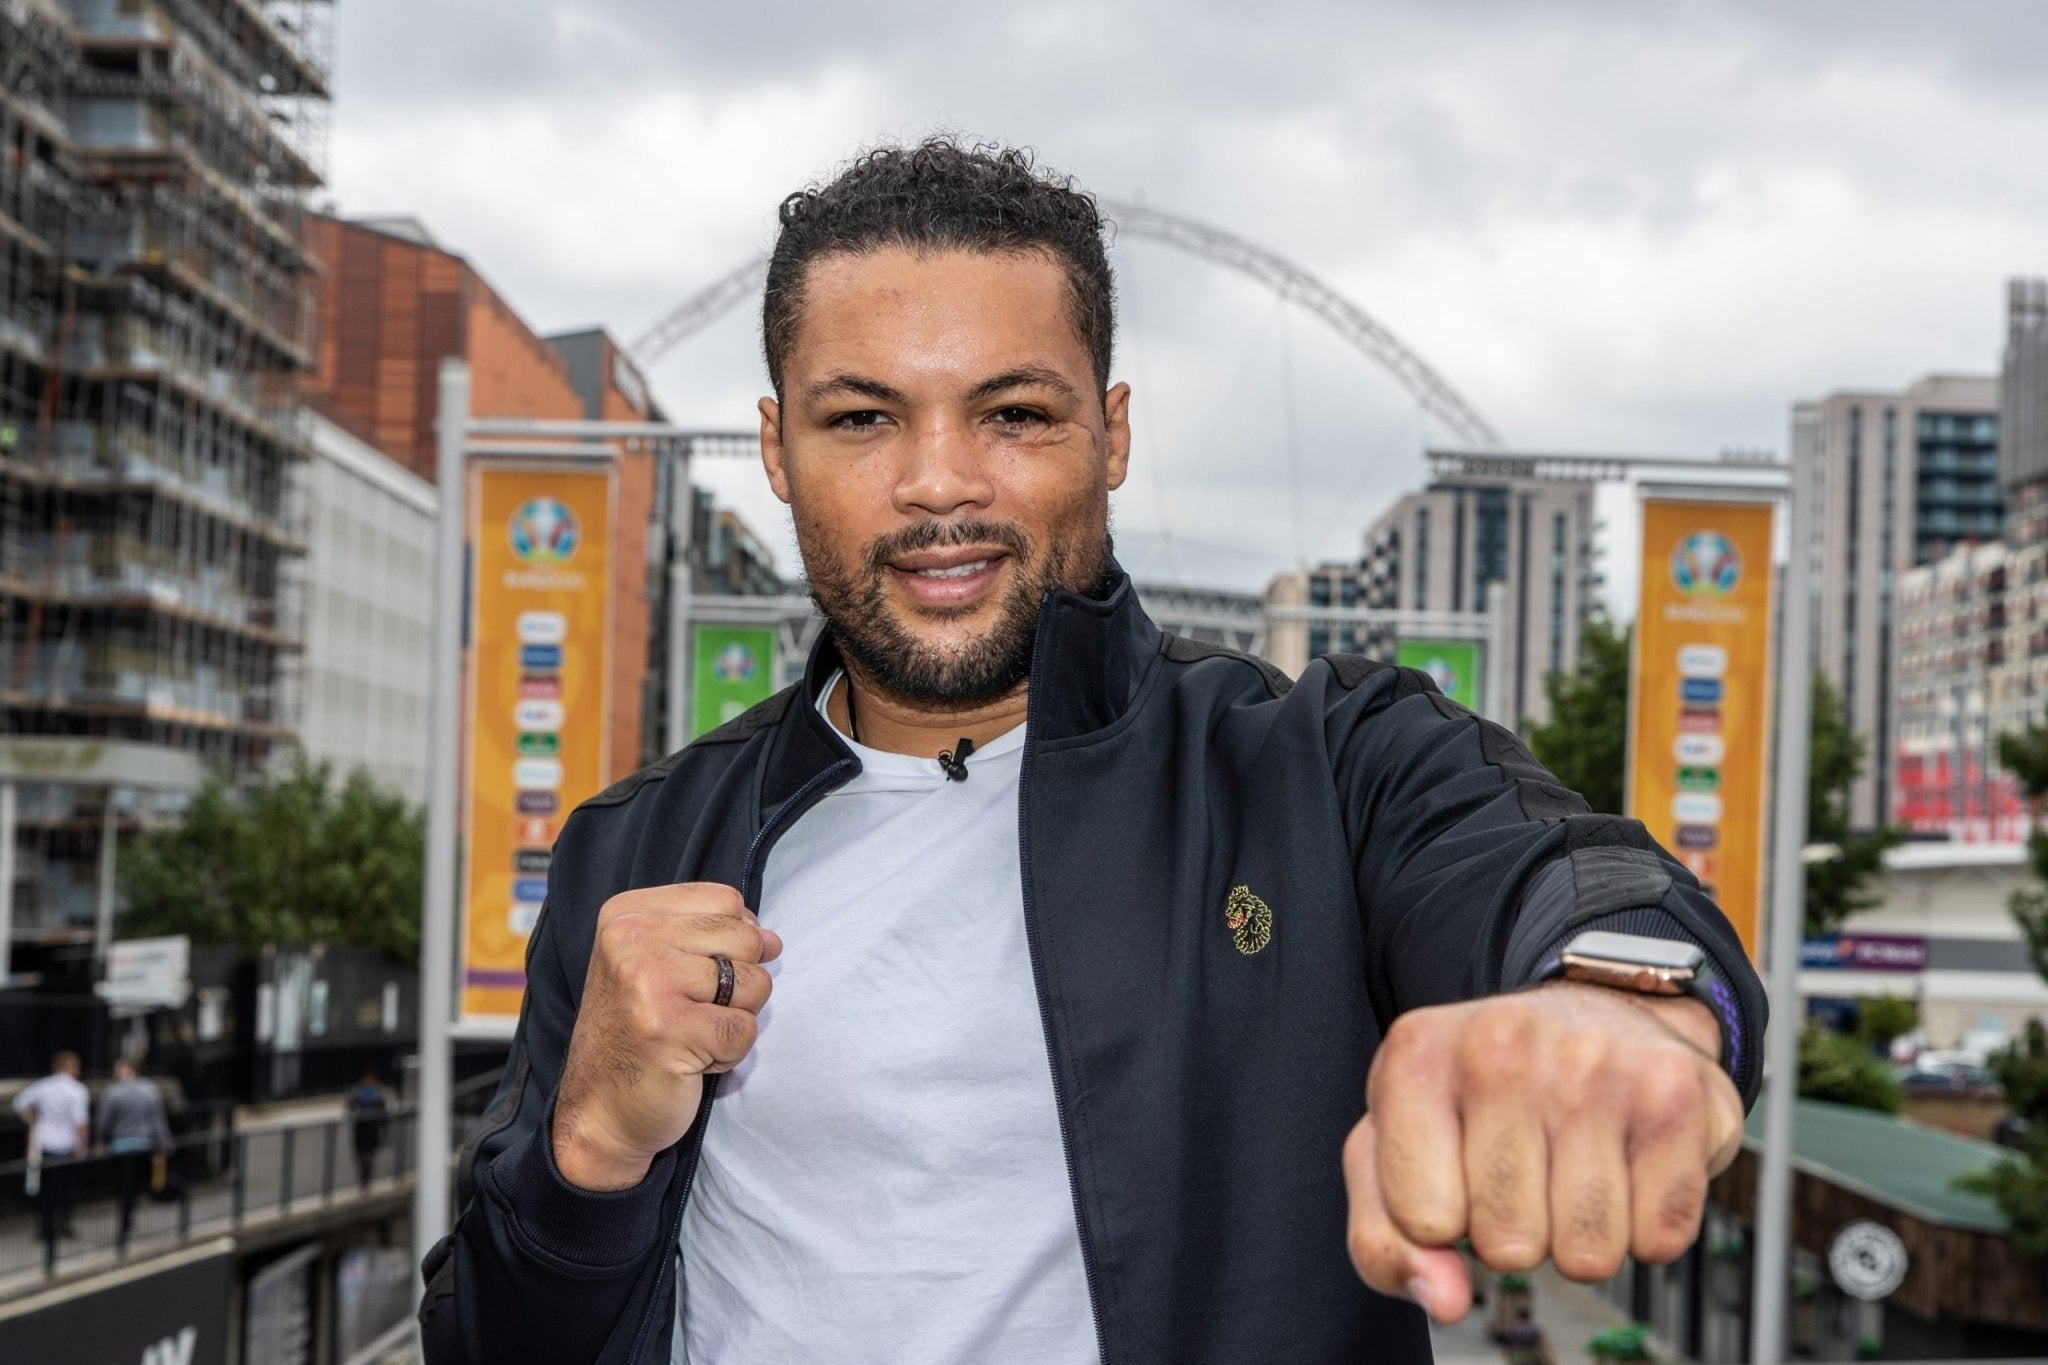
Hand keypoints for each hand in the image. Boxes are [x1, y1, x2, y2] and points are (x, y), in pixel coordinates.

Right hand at [551, 883, 780, 1190]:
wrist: (598, 1111)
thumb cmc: (636, 1036)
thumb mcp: (659, 965)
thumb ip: (715, 939)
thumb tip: (773, 939)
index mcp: (627, 915)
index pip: (728, 901)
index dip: (733, 943)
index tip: (696, 977)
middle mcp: (631, 940)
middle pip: (746, 939)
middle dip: (738, 984)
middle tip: (690, 1012)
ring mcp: (647, 983)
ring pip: (754, 984)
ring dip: (734, 1019)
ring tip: (690, 1035)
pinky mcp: (668, 1029)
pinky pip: (745, 1030)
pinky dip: (729, 1053)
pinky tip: (690, 1059)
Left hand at [1341, 981, 1743, 1321]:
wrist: (1600, 1014)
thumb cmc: (1487, 1091)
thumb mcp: (1399, 1146)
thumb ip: (1385, 1236)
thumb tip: (1443, 1299)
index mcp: (1417, 1058)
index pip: (1419, 1222)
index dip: (1440, 1226)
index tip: (1455, 1179)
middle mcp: (1501, 1045)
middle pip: (1507, 1245)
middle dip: (1515, 1233)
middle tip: (1524, 1170)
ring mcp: (1592, 1065)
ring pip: (1587, 1254)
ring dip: (1581, 1235)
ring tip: (1572, 1166)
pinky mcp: (1673, 1094)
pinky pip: (1660, 1238)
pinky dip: (1647, 1225)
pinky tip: (1625, 1164)